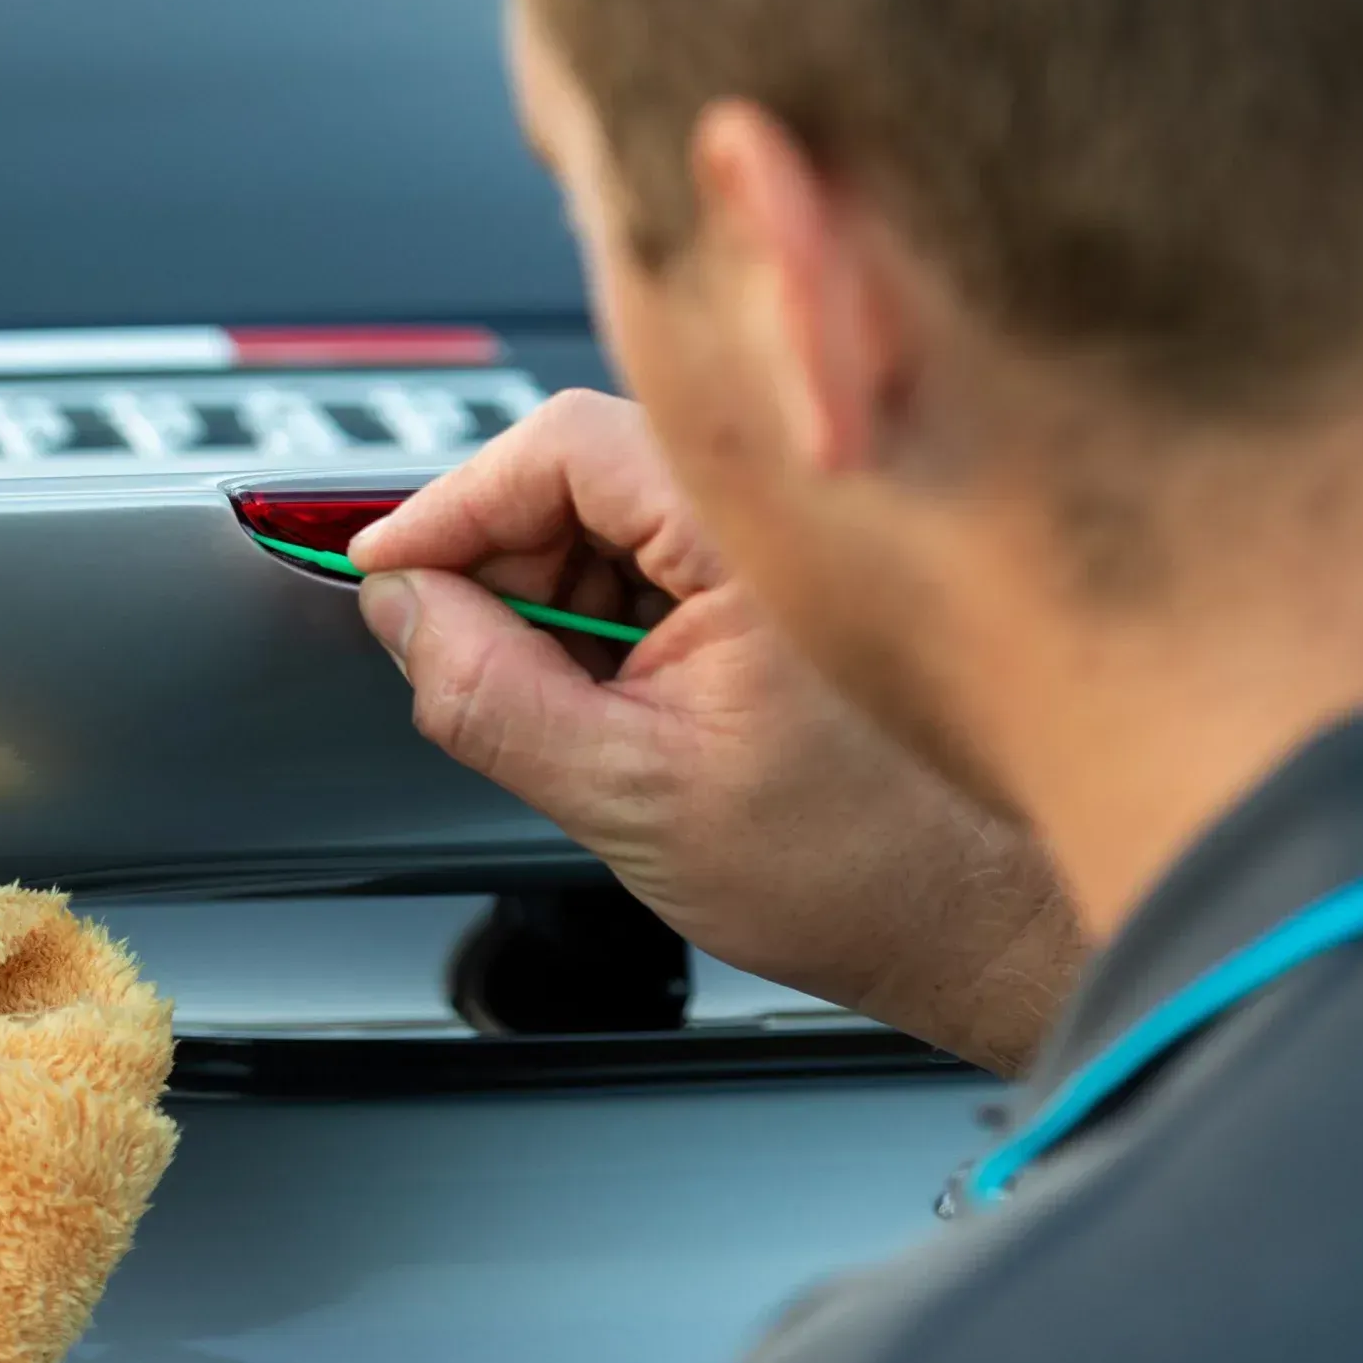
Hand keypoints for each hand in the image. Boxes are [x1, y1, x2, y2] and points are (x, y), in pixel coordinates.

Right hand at [352, 391, 1079, 1074]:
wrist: (978, 917)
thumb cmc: (859, 867)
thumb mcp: (628, 794)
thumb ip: (489, 694)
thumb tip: (400, 608)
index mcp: (753, 530)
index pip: (560, 444)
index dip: (453, 505)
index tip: (385, 567)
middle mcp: (777, 508)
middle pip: (579, 470)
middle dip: (502, 564)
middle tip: (463, 662)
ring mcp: (781, 538)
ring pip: (610, 516)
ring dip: (554, 598)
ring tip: (581, 716)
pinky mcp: (779, 575)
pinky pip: (656, 555)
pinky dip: (606, 618)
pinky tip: (626, 705)